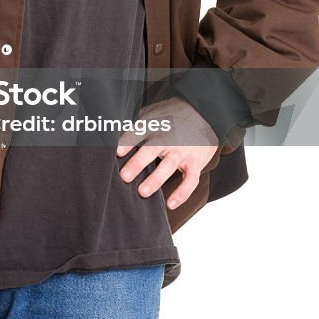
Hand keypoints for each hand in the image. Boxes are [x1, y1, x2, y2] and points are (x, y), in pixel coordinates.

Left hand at [116, 95, 218, 209]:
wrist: (204, 114)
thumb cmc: (173, 117)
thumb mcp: (155, 114)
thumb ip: (138, 124)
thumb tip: (114, 132)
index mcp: (156, 125)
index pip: (140, 132)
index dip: (128, 142)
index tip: (117, 153)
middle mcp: (169, 138)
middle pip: (152, 149)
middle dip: (138, 163)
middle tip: (124, 176)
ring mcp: (183, 151)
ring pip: (169, 165)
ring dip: (156, 179)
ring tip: (142, 192)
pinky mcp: (195, 163)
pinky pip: (190, 180)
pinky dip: (182, 193)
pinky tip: (171, 204)